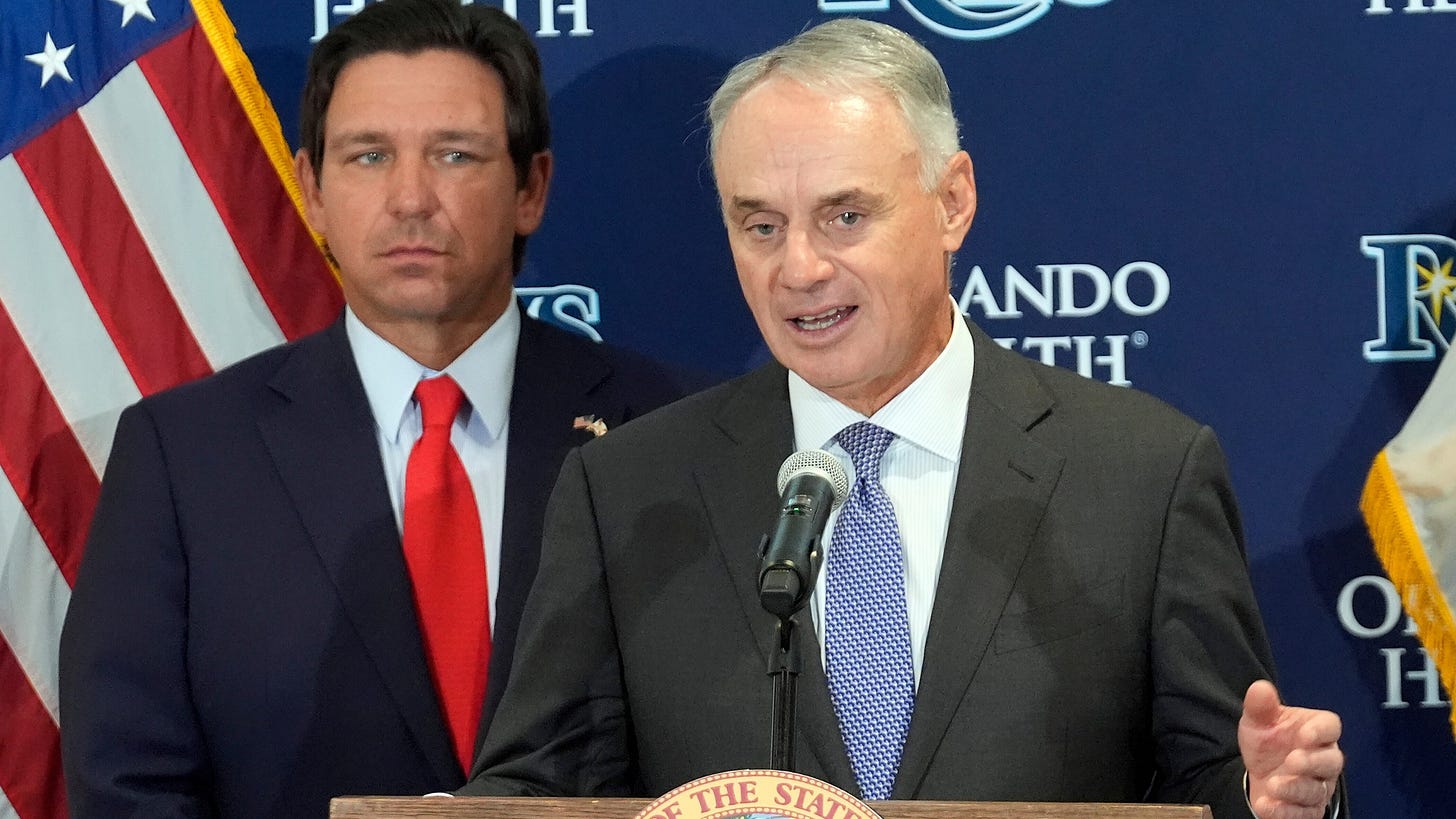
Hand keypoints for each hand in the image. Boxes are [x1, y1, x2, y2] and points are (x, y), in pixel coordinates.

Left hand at [1239, 680, 1343, 818]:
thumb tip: (1260, 687)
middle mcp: (1324, 760)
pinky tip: (1267, 805)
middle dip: (1312, 762)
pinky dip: (1286, 811)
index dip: (1321, 731)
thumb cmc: (1268, 741)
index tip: (1305, 734)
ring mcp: (1318, 786)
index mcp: (1316, 731)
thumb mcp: (1258, 721)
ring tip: (1274, 785)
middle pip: (1331, 762)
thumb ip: (1260, 706)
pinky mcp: (1308, 809)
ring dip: (1295, 789)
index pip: (1330, 727)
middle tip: (1292, 761)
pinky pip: (1305, 814)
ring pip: (1317, 790)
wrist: (1258, 770)